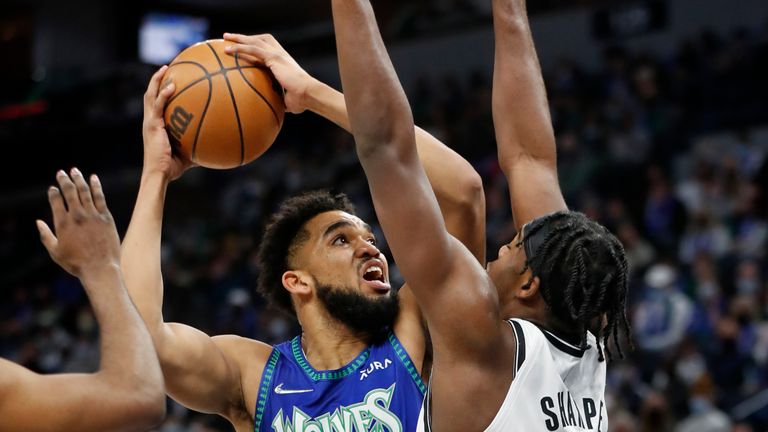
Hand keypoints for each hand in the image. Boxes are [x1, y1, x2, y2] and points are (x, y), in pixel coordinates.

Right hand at [37, 169, 120, 279]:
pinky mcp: (106, 217)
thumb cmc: (76, 263)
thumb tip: (38, 222)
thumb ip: (45, 235)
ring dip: (79, 179)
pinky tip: (93, 178)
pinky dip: (96, 186)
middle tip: (61, 173)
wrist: (100, 268)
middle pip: (69, 192)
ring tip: (74, 171)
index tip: (52, 189)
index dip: (53, 192)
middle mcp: (77, 216)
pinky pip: (100, 197)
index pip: (56, 200)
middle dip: (64, 180)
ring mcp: (93, 215)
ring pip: (84, 191)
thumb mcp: (55, 252)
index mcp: (62, 223)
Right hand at [142, 66, 194, 180]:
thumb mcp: (191, 152)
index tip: (172, 78)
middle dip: (157, 79)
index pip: (157, 102)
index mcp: (157, 124)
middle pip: (151, 94)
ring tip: (165, 68)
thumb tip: (220, 144)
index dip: (161, 90)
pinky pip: (157, 106)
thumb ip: (202, 144)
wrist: (160, 174)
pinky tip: (172, 86)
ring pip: (150, 95)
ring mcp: (150, 121)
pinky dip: (163, 94)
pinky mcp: (151, 125)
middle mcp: (151, 120)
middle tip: (167, 66)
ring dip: (157, 80)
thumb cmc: (174, 167)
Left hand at [223, 33, 313, 113]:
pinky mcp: (274, 58)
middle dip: (244, 37)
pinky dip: (239, 48)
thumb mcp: (286, 99)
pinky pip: (253, 50)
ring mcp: (277, 54)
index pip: (268, 48)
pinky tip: (228, 50)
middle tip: (230, 38)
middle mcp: (280, 54)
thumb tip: (268, 110)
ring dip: (238, 38)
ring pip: (254, 41)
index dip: (255, 46)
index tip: (244, 47)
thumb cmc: (301, 100)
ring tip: (224, 38)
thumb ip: (277, 100)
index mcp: (284, 62)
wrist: (308, 94)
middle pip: (260, 40)